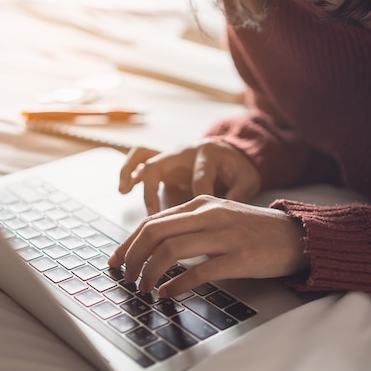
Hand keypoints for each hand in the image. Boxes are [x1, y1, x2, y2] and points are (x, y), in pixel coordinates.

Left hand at [108, 195, 307, 297]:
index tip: (115, 260)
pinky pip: (200, 271)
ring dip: (150, 272)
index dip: (128, 242)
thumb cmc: (251, 230)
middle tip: (124, 277)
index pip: (152, 221)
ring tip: (142, 288)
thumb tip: (152, 246)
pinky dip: (177, 284)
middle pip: (155, 232)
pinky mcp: (240, 257)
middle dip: (132, 257)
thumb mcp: (217, 217)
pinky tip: (167, 293)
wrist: (296, 235)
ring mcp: (225, 234)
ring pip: (172, 249)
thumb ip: (188, 226)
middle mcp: (209, 214)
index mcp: (200, 204)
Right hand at [118, 139, 260, 214]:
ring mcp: (171, 154)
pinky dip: (129, 171)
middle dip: (150, 190)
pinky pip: (140, 160)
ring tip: (122, 191)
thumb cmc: (237, 168)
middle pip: (160, 165)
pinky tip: (123, 189)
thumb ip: (240, 193)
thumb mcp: (248, 179)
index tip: (194, 219)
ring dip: (129, 172)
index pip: (199, 177)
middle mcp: (184, 151)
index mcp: (208, 153)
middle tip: (151, 215)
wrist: (231, 152)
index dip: (197, 197)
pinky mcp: (163, 161)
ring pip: (142, 156)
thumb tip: (228, 209)